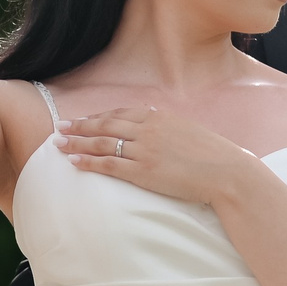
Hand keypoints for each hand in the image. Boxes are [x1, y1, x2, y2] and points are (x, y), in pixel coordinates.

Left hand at [55, 106, 258, 205]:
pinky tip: (74, 163)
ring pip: (101, 143)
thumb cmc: (216, 156)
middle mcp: (148, 130)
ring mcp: (144, 150)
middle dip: (80, 126)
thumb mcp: (191, 132)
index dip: (99, 116)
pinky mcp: (143, 171)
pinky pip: (108, 165)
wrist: (227, 172)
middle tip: (61, 127)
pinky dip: (88, 163)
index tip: (84, 119)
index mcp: (160, 118)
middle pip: (105, 124)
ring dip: (77, 143)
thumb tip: (158, 126)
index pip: (121, 113)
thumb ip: (170, 129)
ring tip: (59, 144)